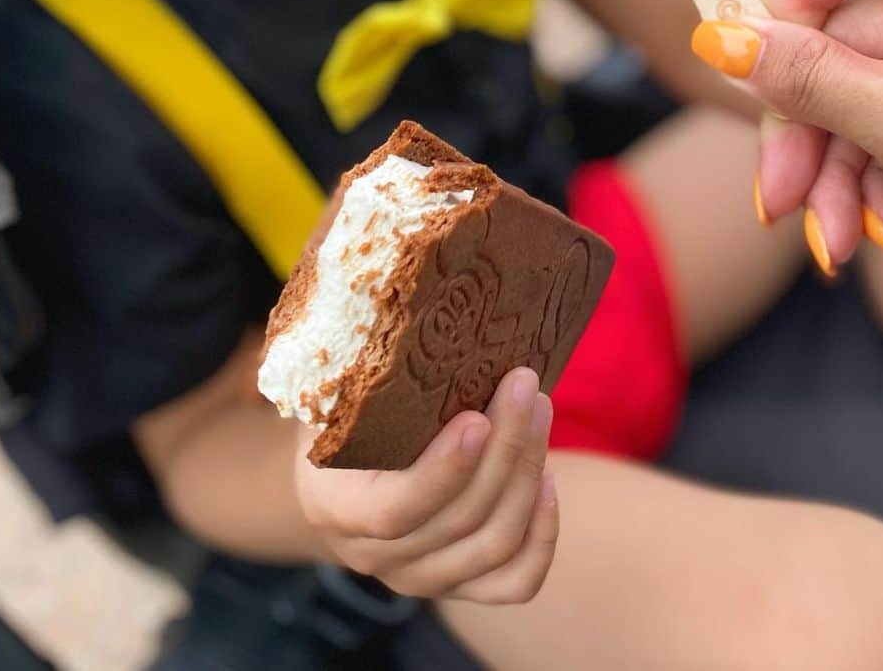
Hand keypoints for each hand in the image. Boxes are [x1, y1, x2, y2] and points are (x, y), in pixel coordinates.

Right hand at [294, 367, 557, 603]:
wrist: (341, 473)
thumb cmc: (343, 412)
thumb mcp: (332, 389)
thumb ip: (350, 365)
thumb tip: (379, 298)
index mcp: (334, 506)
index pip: (394, 511)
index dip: (443, 471)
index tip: (478, 418)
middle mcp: (374, 555)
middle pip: (459, 521)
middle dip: (505, 450)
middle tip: (526, 386)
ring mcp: (419, 577)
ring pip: (493, 545)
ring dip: (527, 474)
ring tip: (539, 410)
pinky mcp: (459, 584)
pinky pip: (513, 582)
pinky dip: (542, 538)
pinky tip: (550, 481)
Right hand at [690, 0, 882, 310]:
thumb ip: (814, 80)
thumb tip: (719, 37)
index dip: (791, 4)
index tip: (754, 78)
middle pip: (848, 33)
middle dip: (807, 126)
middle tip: (779, 198)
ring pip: (867, 86)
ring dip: (837, 166)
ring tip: (832, 241)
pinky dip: (877, 171)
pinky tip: (871, 228)